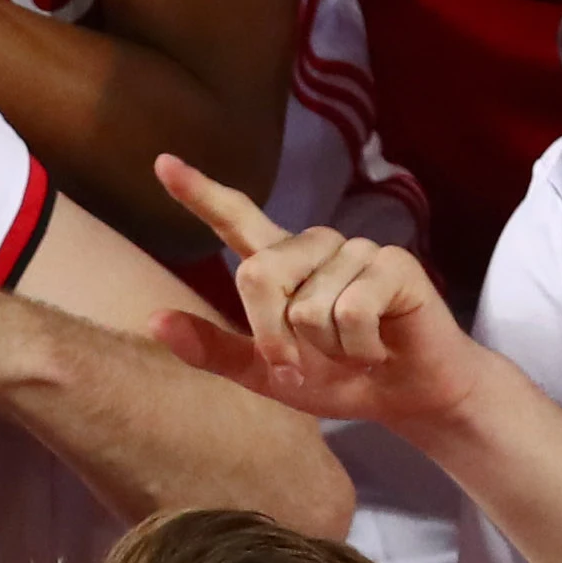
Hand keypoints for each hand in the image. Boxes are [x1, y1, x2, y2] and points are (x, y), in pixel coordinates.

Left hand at [144, 155, 493, 430]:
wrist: (407, 397)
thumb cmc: (339, 379)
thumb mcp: (266, 374)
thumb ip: (215, 349)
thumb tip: (153, 320)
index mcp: (280, 262)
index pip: (235, 219)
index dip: (199, 193)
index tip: (164, 165)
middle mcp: (315, 246)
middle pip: (258, 274)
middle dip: (275, 337)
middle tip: (308, 363)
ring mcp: (355, 248)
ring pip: (309, 307)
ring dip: (330, 351)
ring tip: (356, 350)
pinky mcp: (393, 262)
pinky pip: (352, 312)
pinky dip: (360, 348)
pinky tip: (380, 347)